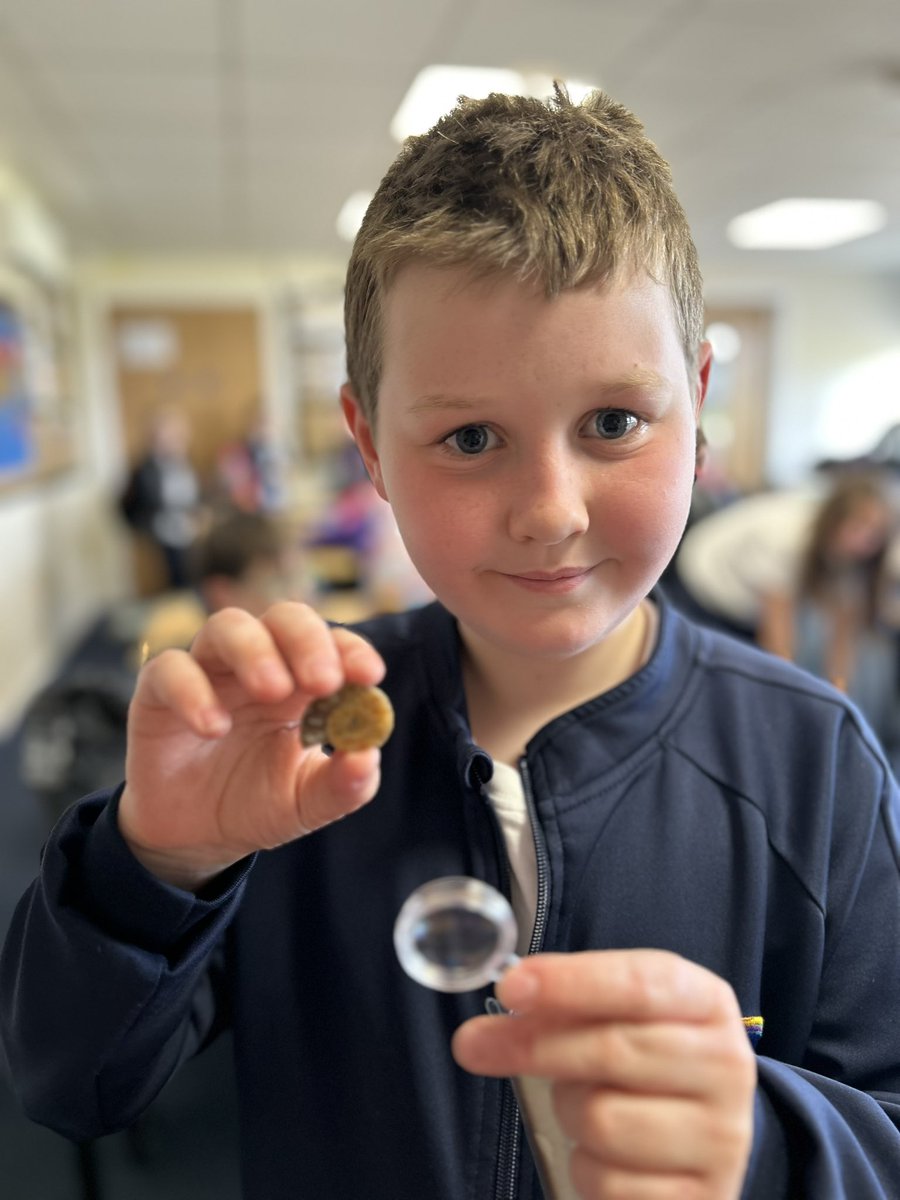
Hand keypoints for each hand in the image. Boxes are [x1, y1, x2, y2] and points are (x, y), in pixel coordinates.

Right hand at [118, 602, 385, 889]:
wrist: (196, 838)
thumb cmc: (258, 803)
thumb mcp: (308, 802)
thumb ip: (344, 784)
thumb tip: (368, 756)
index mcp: (302, 682)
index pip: (332, 644)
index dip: (351, 651)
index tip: (370, 675)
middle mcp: (258, 664)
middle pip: (285, 618)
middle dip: (308, 641)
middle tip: (323, 681)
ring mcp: (208, 671)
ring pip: (227, 625)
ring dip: (255, 651)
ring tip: (273, 691)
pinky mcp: (158, 691)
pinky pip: (169, 668)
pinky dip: (193, 691)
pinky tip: (215, 727)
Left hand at [452, 950, 755, 1199]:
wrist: (703, 1132)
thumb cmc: (648, 1058)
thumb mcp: (622, 1014)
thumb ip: (572, 1001)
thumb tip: (512, 998)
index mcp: (706, 1003)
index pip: (639, 984)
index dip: (571, 983)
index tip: (511, 987)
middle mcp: (725, 1065)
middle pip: (611, 1051)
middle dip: (532, 1046)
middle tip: (474, 1043)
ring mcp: (720, 1138)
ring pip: (601, 1120)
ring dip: (568, 1113)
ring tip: (583, 1105)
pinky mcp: (700, 1196)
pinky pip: (607, 1181)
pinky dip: (586, 1167)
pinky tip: (604, 1153)